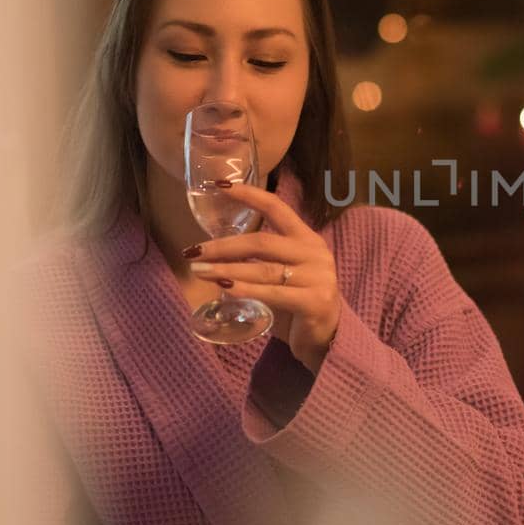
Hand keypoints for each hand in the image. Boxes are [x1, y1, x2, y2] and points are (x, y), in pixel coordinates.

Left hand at [186, 181, 340, 371]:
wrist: (329, 338)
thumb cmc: (298, 305)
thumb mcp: (282, 275)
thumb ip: (258, 264)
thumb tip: (211, 260)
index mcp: (307, 239)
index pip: (277, 208)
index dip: (249, 195)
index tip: (220, 187)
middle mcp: (315, 253)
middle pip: (262, 242)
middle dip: (223, 246)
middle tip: (194, 252)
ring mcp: (318, 277)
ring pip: (264, 269)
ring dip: (227, 270)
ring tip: (200, 271)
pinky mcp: (316, 301)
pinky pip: (274, 294)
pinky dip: (246, 291)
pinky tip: (224, 290)